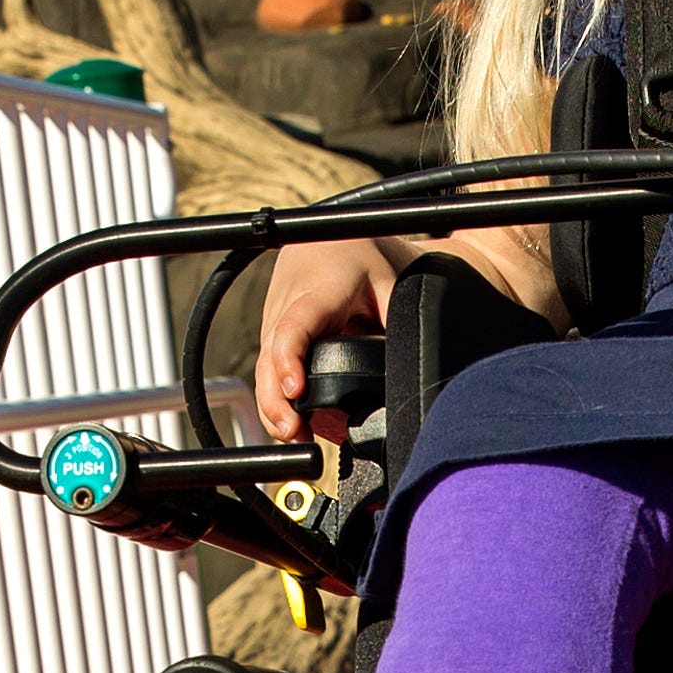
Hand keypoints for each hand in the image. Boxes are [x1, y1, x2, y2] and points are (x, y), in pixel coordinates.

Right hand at [250, 237, 398, 441]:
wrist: (336, 235)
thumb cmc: (366, 259)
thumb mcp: (392, 285)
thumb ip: (397, 325)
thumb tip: (407, 376)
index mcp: (317, 289)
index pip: (294, 327)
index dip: (289, 360)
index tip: (296, 391)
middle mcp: (286, 305)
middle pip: (270, 357)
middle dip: (276, 400)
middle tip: (295, 433)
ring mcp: (275, 319)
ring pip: (265, 367)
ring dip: (274, 404)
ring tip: (295, 437)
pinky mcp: (274, 331)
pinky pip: (270, 367)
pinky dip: (276, 396)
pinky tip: (293, 424)